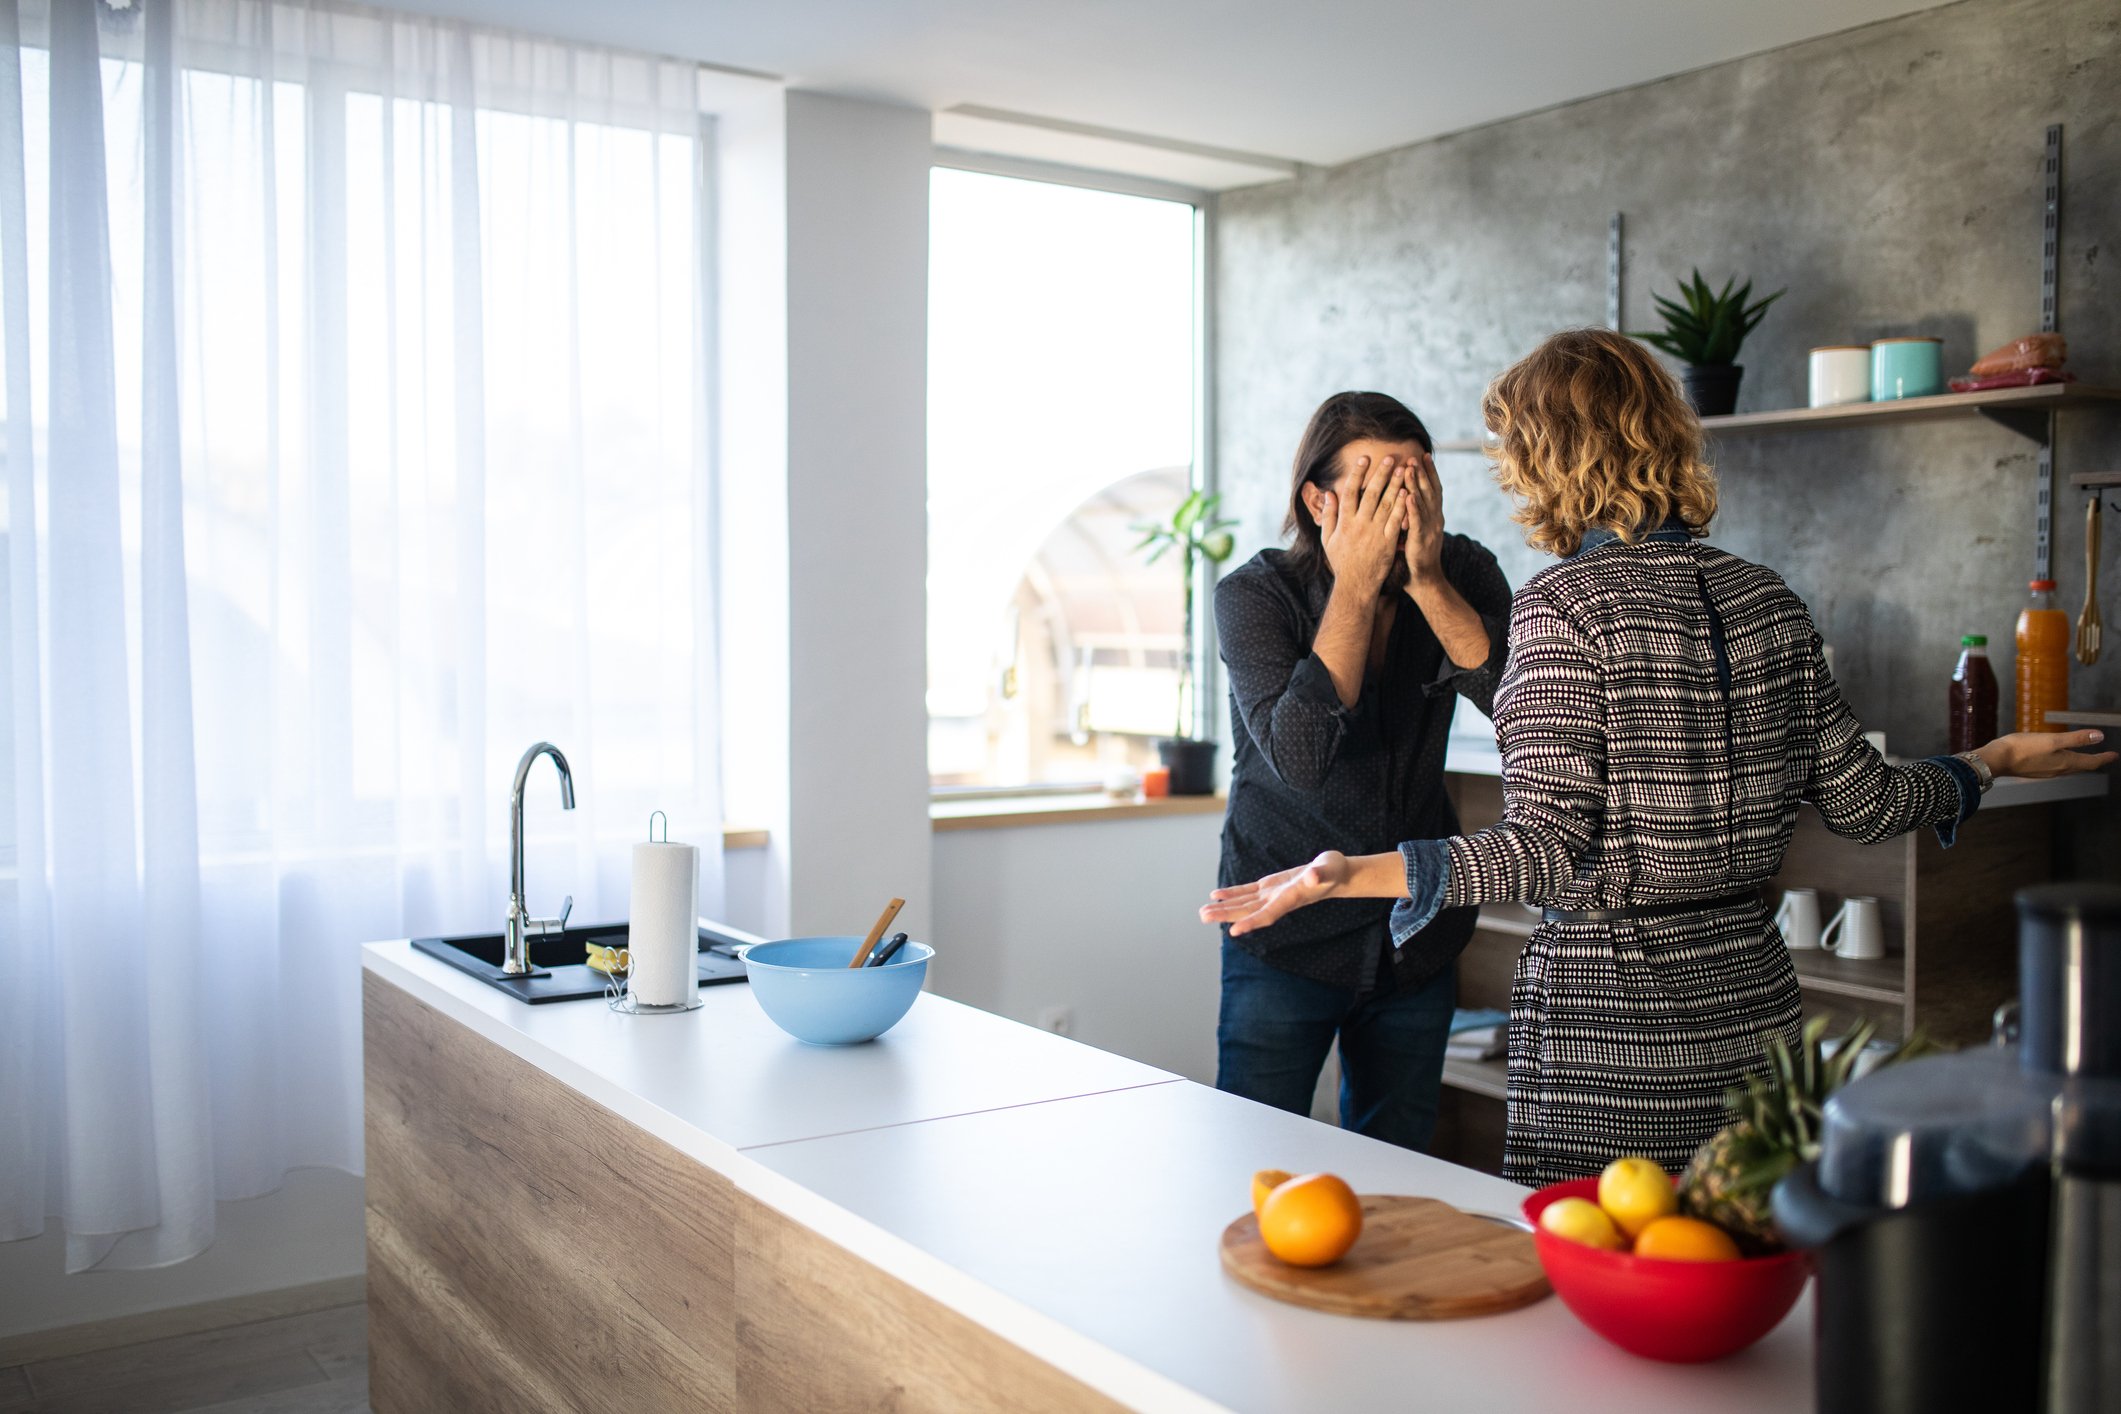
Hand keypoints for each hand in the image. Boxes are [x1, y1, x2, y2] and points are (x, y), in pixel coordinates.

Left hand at [1200, 851, 1350, 935]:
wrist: (1336, 875)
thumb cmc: (1334, 871)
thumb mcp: (1329, 868)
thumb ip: (1320, 873)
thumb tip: (1312, 877)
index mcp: (1290, 899)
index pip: (1268, 914)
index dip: (1251, 923)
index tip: (1233, 932)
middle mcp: (1278, 901)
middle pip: (1248, 911)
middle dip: (1226, 914)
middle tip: (1203, 916)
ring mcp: (1272, 895)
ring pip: (1244, 904)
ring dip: (1224, 907)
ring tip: (1202, 912)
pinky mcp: (1270, 886)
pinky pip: (1247, 892)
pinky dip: (1232, 894)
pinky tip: (1216, 895)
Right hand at [1320, 455, 1406, 597]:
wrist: (1356, 585)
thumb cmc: (1341, 562)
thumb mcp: (1328, 539)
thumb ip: (1328, 516)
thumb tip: (1329, 494)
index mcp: (1344, 522)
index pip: (1350, 492)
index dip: (1357, 474)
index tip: (1364, 459)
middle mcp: (1359, 525)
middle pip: (1371, 494)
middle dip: (1381, 473)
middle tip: (1390, 457)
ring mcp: (1375, 533)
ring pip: (1387, 504)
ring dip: (1395, 485)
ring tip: (1403, 469)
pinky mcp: (1388, 542)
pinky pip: (1396, 521)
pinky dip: (1403, 506)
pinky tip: (1408, 493)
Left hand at [1400, 453, 1445, 588]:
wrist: (1424, 581)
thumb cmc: (1414, 556)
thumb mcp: (1414, 531)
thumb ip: (1410, 514)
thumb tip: (1400, 498)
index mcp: (1433, 517)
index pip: (1432, 490)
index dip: (1429, 472)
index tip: (1422, 455)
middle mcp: (1434, 520)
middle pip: (1429, 491)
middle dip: (1423, 473)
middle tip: (1415, 456)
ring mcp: (1429, 529)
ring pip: (1423, 502)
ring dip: (1417, 484)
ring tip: (1410, 468)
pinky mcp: (1420, 540)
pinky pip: (1416, 522)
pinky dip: (1413, 508)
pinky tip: (1408, 496)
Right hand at [1975, 729, 2114, 779]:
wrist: (1997, 759)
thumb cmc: (2023, 748)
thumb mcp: (2052, 740)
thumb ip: (2077, 738)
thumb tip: (2100, 736)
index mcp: (2065, 762)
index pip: (2091, 762)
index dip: (2104, 758)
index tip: (2114, 755)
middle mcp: (2058, 770)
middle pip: (2082, 767)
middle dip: (2094, 762)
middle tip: (2104, 757)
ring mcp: (2047, 771)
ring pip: (2070, 768)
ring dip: (2080, 763)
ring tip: (2085, 758)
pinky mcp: (2036, 770)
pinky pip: (2057, 768)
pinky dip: (2066, 763)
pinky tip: (2059, 759)